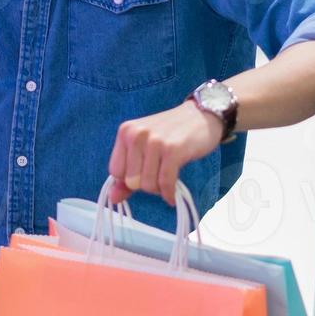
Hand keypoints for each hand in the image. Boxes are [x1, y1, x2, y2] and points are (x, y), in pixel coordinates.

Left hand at [106, 100, 223, 202]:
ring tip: (167, 177)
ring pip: (147, 184)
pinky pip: (165, 183)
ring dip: (159, 189)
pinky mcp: (173, 150)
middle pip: (131, 181)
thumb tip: (113, 198)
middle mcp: (137, 134)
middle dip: (146, 185)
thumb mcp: (144, 149)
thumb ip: (125, 175)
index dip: (129, 179)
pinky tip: (172, 195)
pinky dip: (169, 193)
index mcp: (126, 132)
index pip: (115, 171)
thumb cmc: (171, 134)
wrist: (201, 116)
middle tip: (159, 175)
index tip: (144, 174)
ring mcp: (155, 142)